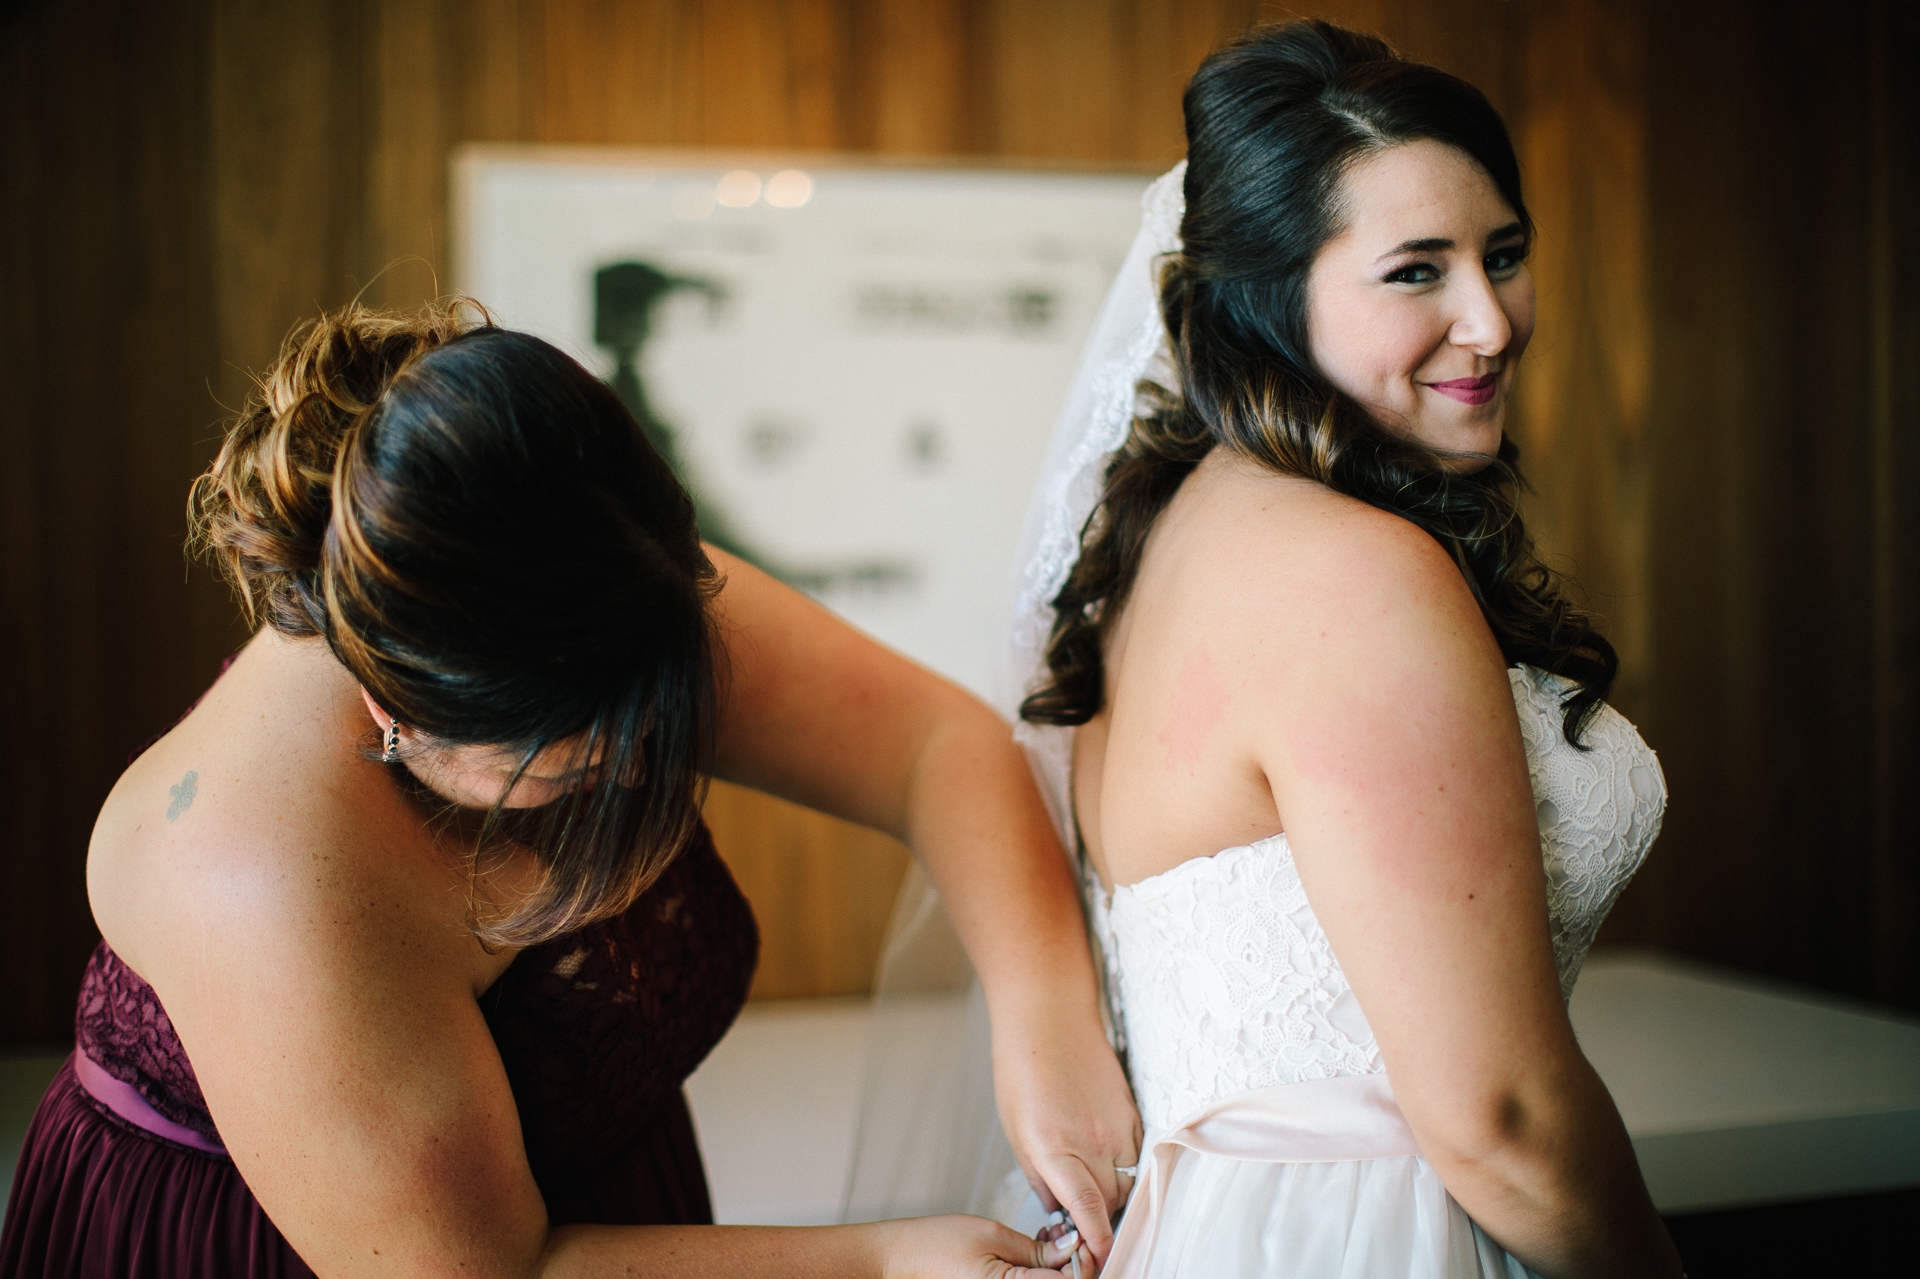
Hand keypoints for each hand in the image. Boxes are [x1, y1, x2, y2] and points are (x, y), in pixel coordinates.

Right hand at [874, 1214, 1084, 1278]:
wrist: (897, 1260)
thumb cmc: (932, 1247)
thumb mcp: (993, 1235)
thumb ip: (1036, 1250)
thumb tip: (1071, 1249)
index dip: (1083, 1260)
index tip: (1082, 1240)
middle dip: (1071, 1267)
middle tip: (1064, 1239)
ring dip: (1056, 1272)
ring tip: (1047, 1243)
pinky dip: (1037, 1277)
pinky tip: (1033, 1258)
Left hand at [991, 1004, 1141, 1267]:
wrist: (1049, 1014)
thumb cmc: (1023, 1067)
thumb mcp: (1016, 1130)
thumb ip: (1040, 1175)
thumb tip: (1057, 1208)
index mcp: (1056, 1148)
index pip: (1088, 1211)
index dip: (1096, 1242)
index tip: (1096, 1258)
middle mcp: (1094, 1141)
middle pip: (1111, 1203)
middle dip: (1099, 1218)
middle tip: (1081, 1217)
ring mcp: (1118, 1126)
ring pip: (1127, 1181)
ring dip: (1112, 1192)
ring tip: (1088, 1177)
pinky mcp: (1132, 1112)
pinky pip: (1136, 1155)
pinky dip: (1122, 1165)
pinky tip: (1101, 1150)